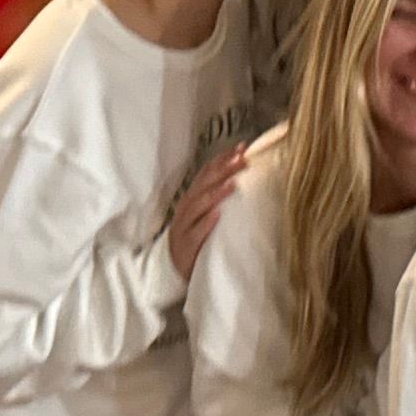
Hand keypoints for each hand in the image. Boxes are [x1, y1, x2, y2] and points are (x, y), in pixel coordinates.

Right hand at [166, 136, 254, 278]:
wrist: (172, 269)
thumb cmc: (194, 237)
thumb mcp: (204, 214)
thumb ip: (218, 198)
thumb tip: (243, 178)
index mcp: (192, 197)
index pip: (207, 172)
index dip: (223, 158)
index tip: (242, 147)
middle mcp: (186, 207)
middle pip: (204, 184)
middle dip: (223, 169)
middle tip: (242, 159)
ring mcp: (184, 226)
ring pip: (198, 205)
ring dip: (216, 193)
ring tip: (233, 183)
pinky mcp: (186, 245)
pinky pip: (196, 232)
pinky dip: (206, 222)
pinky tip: (218, 215)